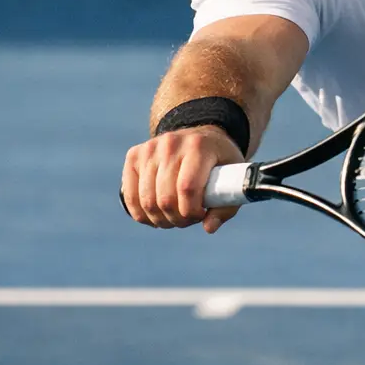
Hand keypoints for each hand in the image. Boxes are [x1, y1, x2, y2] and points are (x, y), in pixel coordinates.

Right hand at [121, 125, 244, 233]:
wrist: (200, 137)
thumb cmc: (219, 163)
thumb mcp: (234, 178)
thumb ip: (225, 206)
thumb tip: (208, 228)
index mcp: (198, 147)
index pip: (187, 188)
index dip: (191, 212)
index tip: (200, 216)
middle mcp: (171, 144)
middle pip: (166, 198)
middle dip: (178, 219)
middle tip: (188, 219)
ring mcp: (149, 148)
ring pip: (147, 201)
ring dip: (161, 219)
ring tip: (174, 217)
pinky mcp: (134, 156)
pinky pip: (130, 196)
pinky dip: (142, 214)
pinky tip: (156, 216)